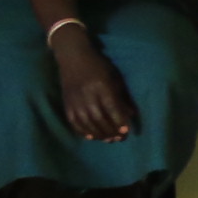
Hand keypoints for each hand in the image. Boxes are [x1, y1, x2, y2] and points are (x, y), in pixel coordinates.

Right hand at [53, 28, 141, 142]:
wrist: (73, 57)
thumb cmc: (99, 66)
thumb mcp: (115, 78)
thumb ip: (122, 97)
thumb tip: (131, 115)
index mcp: (101, 87)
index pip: (111, 108)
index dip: (118, 121)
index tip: (126, 131)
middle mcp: (87, 95)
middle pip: (99, 118)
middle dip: (110, 131)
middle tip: (120, 139)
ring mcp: (75, 100)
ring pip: (86, 123)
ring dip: (98, 134)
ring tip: (108, 140)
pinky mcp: (66, 103)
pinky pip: (74, 122)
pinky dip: (82, 131)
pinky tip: (91, 137)